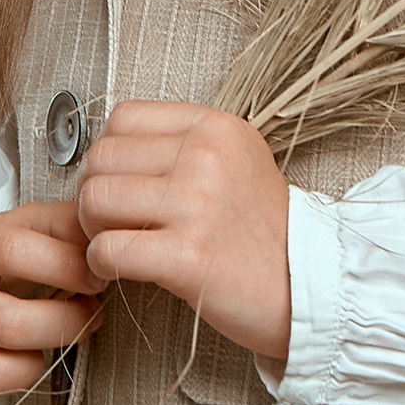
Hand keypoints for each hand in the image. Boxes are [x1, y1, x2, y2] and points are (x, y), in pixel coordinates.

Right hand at [0, 201, 101, 404]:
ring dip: (29, 369)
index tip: (96, 279)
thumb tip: (103, 231)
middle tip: (87, 319)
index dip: (65, 267)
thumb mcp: (15, 229)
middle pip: (8, 323)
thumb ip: (61, 226)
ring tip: (36, 351)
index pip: (11, 249)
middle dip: (64, 326)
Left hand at [75, 101, 291, 368]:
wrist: (312, 286)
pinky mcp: (188, 257)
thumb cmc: (263, 231)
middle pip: (101, 159)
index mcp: (215, 128)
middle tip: (111, 222)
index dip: (108, 153)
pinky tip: (120, 270)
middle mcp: (206, 158)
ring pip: (95, 201)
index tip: (120, 183)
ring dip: (92, 230)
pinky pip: (107, 249)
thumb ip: (178, 147)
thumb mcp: (235, 162)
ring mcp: (198, 206)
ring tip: (117, 245)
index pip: (122, 118)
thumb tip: (105, 154)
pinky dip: (101, 264)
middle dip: (92, 195)